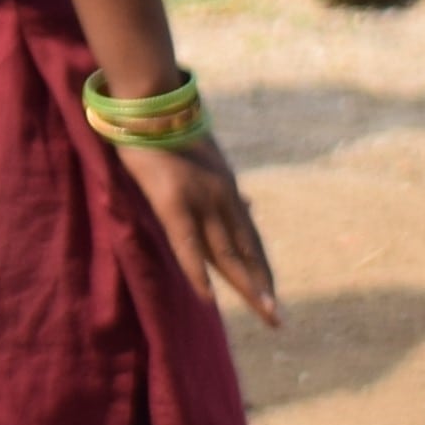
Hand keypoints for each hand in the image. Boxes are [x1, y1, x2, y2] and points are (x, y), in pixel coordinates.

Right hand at [120, 138, 280, 326]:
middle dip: (261, 284)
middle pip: (245, 250)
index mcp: (226, 189)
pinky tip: (208, 297)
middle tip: (277, 319)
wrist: (148, 106)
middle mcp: (222, 197)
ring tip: (265, 312)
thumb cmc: (169, 130)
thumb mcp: (208, 159)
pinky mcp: (174, 203)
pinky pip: (188, 245)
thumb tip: (250, 205)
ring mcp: (201, 201)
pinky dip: (198, 272)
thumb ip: (226, 187)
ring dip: (247, 285)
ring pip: (227, 253)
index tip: (271, 293)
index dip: (260, 267)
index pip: (249, 237)